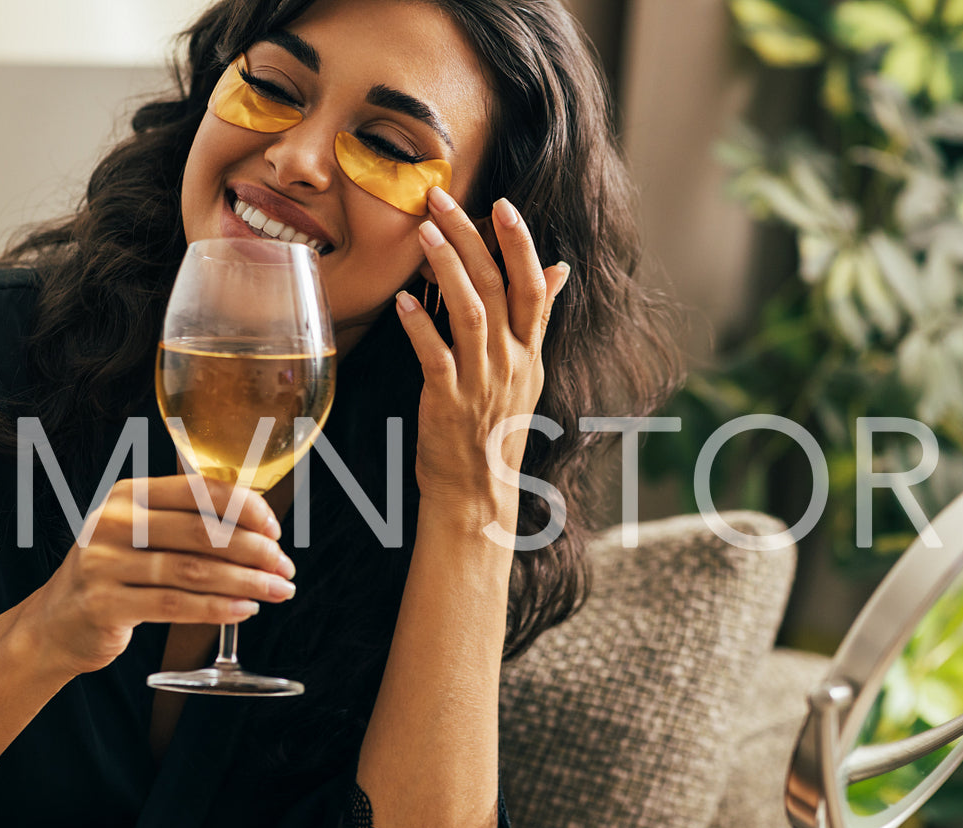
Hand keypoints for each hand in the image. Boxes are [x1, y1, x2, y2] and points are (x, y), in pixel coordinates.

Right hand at [15, 476, 296, 679]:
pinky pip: (174, 606)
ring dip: (246, 583)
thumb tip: (262, 528)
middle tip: (285, 567)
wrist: (55, 623)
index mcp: (128, 495)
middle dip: (255, 550)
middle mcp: (112, 522)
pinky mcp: (103, 604)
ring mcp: (103, 563)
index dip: (245, 508)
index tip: (276, 529)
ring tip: (277, 591)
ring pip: (193, 571)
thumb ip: (187, 524)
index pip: (198, 491)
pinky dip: (216, 609)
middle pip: (202, 533)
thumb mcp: (140, 536)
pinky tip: (245, 611)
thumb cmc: (116, 575)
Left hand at [395, 187, 569, 511]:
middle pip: (498, 288)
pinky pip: (437, 357)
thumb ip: (538, 318)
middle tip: (440, 200)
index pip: (532, 287)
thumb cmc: (496, 428)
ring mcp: (482, 382)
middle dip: (470, 238)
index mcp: (530, 352)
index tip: (502, 205)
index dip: (520, 244)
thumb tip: (559, 269)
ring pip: (471, 313)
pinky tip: (403, 300)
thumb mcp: (528, 371)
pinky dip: (421, 326)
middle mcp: (511, 362)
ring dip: (446, 269)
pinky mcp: (449, 403)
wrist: (478, 493)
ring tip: (423, 232)